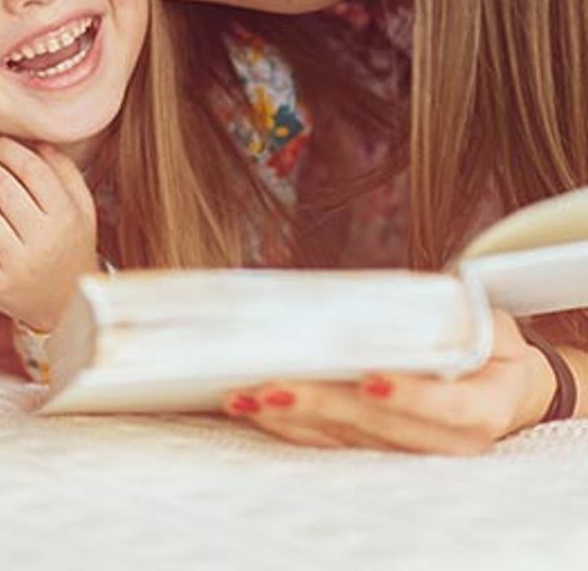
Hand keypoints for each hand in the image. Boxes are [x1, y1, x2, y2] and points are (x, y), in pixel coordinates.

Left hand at [0, 136, 97, 331]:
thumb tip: (35, 142)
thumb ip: (65, 171)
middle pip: (3, 187)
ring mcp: (18, 265)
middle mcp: (44, 240)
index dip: (7, 149)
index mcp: (67, 216)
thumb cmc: (71, 246)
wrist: (67, 305)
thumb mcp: (82, 209)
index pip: (32, 169)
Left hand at [221, 309, 555, 453]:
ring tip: (247, 396)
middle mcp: (450, 443)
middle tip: (274, 386)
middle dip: (321, 406)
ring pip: (345, 440)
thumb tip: (391, 294)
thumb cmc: (484, 338)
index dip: (410, 397)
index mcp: (486, 407)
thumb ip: (447, 314)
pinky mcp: (377, 450)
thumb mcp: (482, 319)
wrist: (499, 380)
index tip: (370, 381)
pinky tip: (253, 409)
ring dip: (292, 418)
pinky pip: (330, 442)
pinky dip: (290, 425)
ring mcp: (411, 452)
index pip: (449, 408)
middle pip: (379, 428)